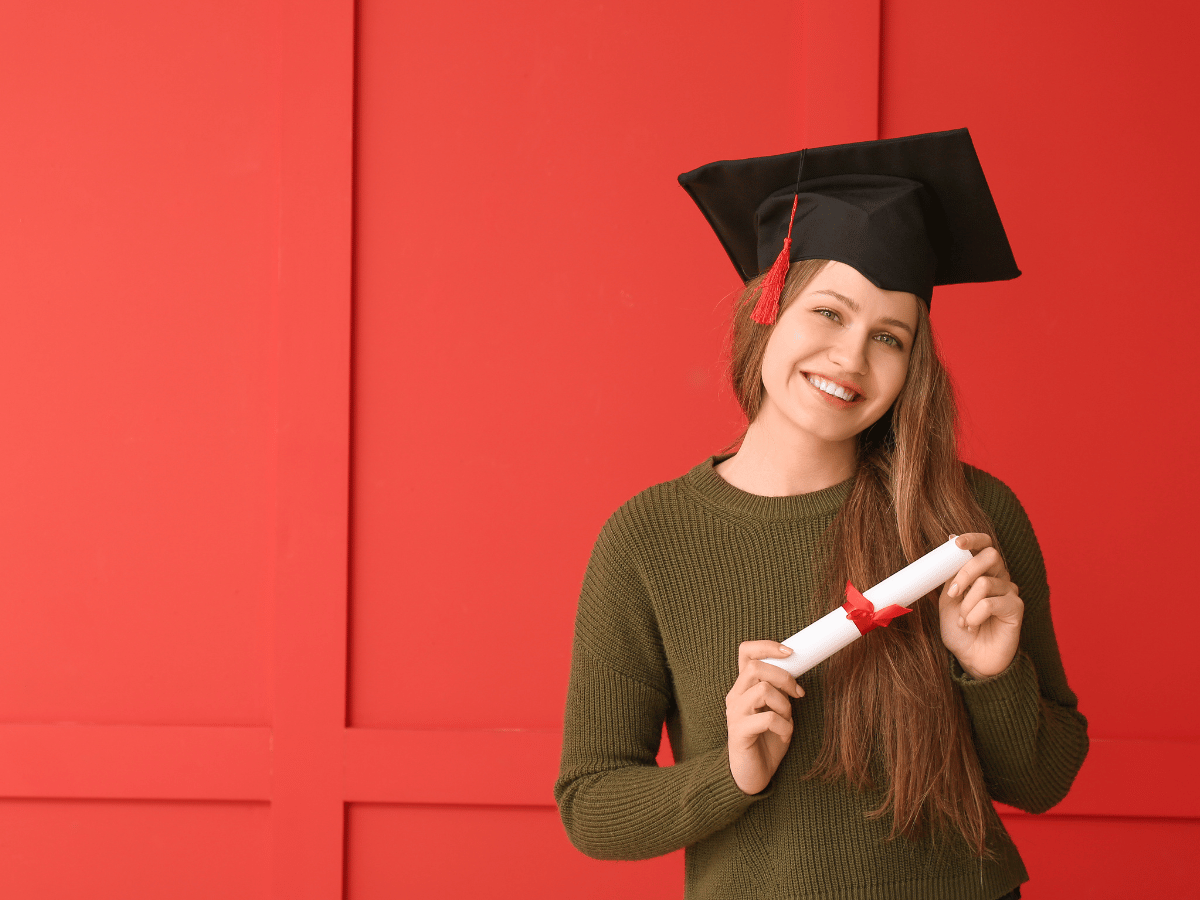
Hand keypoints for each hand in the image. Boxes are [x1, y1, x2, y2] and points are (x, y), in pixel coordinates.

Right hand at [726, 641, 802, 794]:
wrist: (752, 775)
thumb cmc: (767, 741)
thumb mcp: (778, 710)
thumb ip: (780, 690)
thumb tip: (797, 670)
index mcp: (744, 687)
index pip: (746, 652)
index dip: (767, 646)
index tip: (791, 653)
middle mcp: (735, 696)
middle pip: (755, 667)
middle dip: (784, 677)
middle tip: (798, 694)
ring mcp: (735, 714)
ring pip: (762, 690)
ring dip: (784, 704)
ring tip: (787, 719)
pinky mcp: (739, 732)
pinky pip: (768, 719)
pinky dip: (785, 726)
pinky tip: (784, 736)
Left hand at [938, 533, 1023, 678]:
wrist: (971, 658)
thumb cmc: (960, 629)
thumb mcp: (948, 600)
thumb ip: (951, 576)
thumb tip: (948, 548)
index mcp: (982, 571)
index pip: (985, 544)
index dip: (973, 538)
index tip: (954, 542)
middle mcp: (999, 577)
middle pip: (990, 555)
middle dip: (966, 572)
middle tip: (953, 594)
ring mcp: (1010, 592)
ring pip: (985, 583)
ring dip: (966, 604)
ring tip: (964, 621)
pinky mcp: (1016, 608)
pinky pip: (991, 603)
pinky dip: (974, 615)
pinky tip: (973, 626)